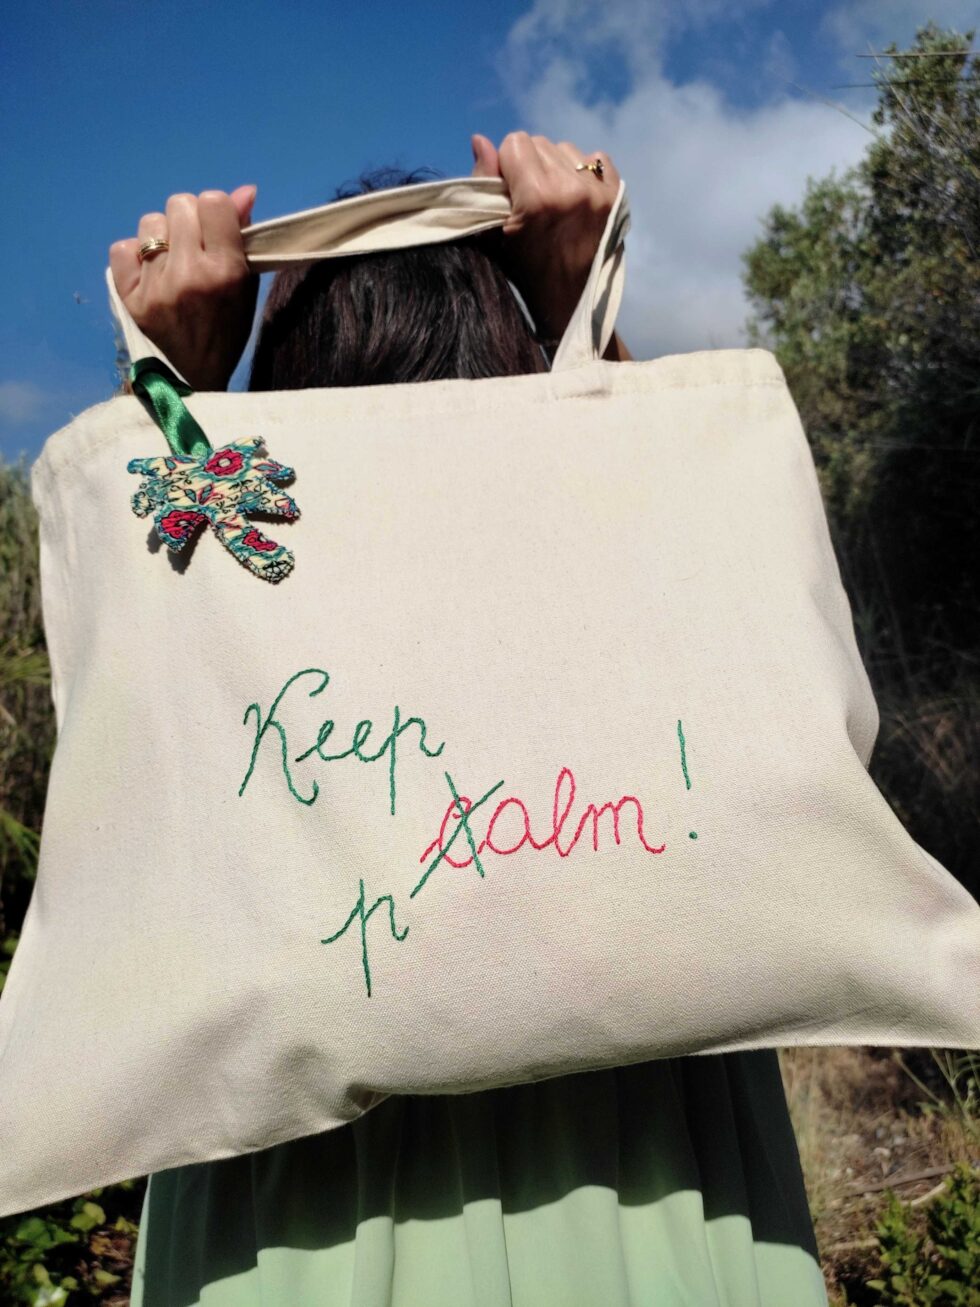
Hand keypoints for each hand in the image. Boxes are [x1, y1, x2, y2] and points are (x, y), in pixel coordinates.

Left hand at [109, 185, 257, 390]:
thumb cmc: (227, 330)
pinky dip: (134, 255)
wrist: (193, 379)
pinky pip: (122, 248)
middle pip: (180, 204)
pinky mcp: (129, 296)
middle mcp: (190, 274)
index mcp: (225, 272)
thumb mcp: (246, 287)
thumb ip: (242, 238)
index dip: (216, 210)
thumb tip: (245, 190)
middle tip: (194, 245)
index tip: (217, 229)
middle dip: (189, 219)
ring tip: (171, 261)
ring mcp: (156, 285)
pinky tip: (148, 271)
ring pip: (150, 222)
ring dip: (163, 235)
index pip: (214, 201)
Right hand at [470, 132, 623, 346]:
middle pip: (540, 143)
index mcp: (538, 198)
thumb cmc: (526, 275)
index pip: (515, 143)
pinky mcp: (617, 196)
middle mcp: (572, 188)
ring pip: (566, 149)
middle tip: (531, 201)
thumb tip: (479, 139)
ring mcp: (599, 192)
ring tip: (554, 202)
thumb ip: (484, 185)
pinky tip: (576, 199)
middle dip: (530, 165)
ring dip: (556, 167)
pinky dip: (584, 172)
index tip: (509, 194)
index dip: (506, 167)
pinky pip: (596, 159)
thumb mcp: (494, 236)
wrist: (572, 306)